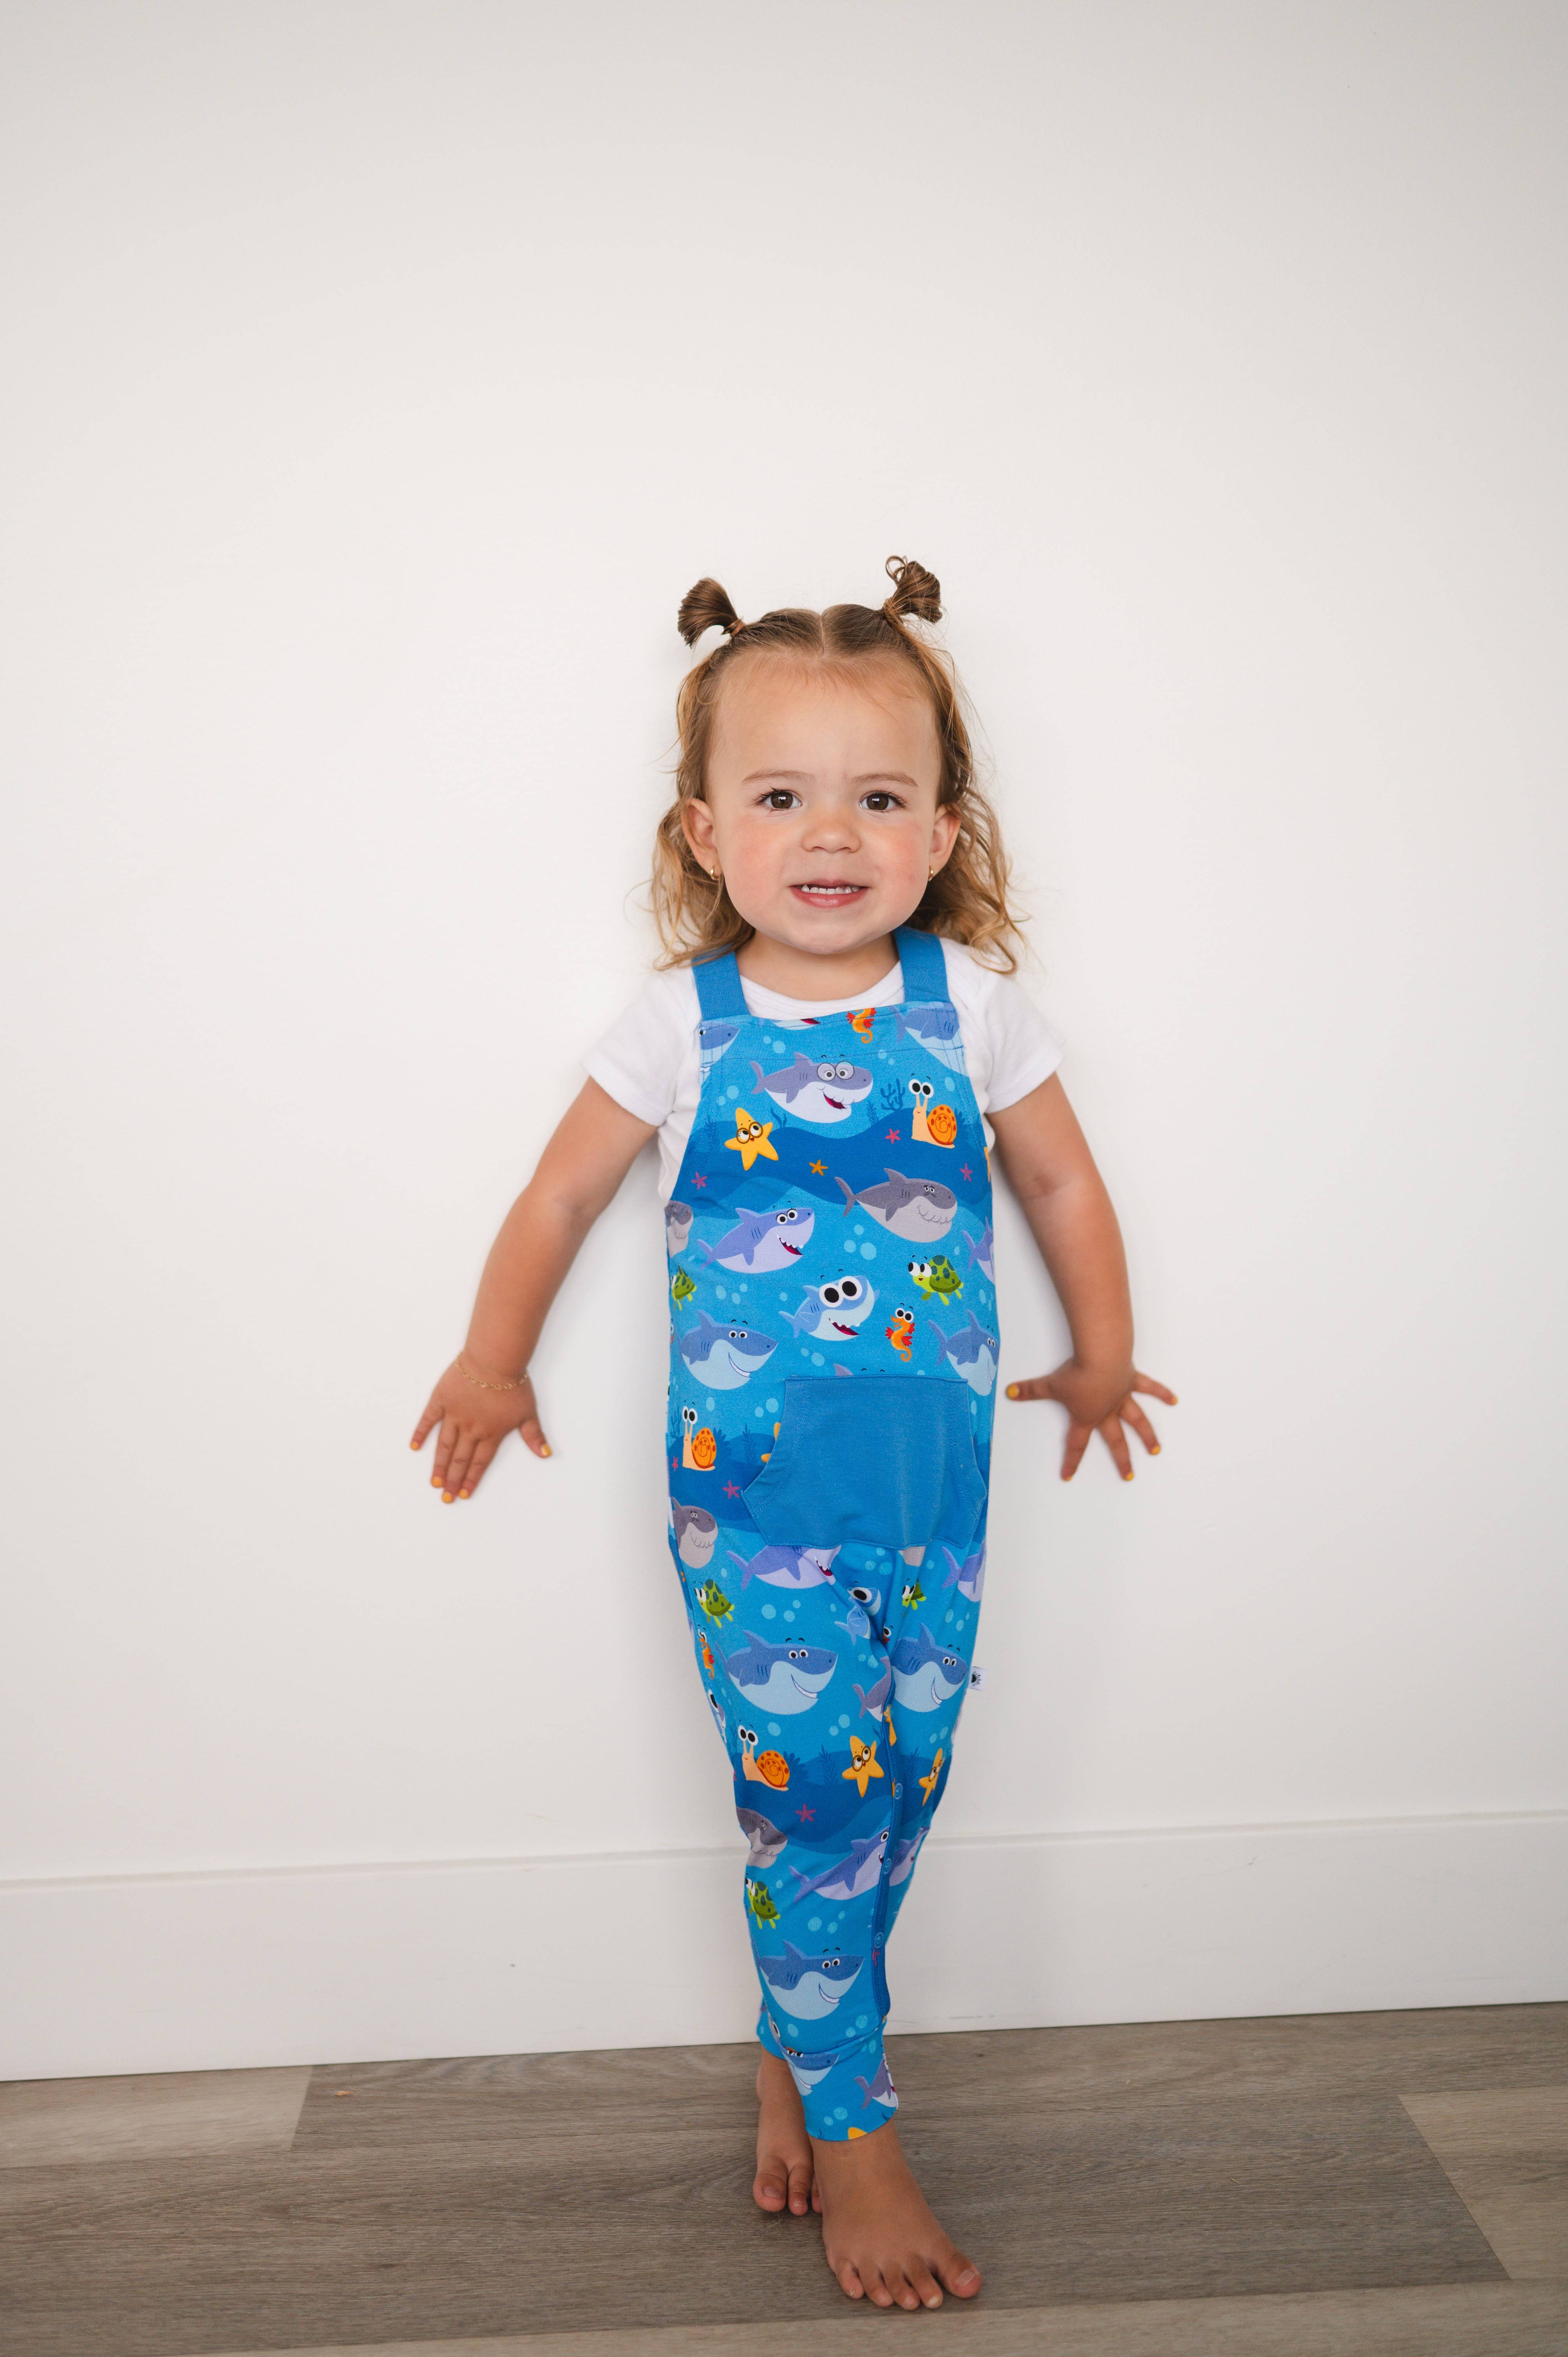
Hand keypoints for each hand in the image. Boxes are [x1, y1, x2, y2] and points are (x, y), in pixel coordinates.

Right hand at [409, 1358, 550, 1501]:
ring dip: (439, 1465)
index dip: (471, 1479)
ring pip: (445, 1445)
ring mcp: (454, 1414)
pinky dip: (421, 1433)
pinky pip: (428, 1419)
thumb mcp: (528, 1412)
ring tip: (434, 1482)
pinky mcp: (442, 1399)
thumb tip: (545, 1454)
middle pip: (460, 1459)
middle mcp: (471, 1428)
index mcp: (491, 1433)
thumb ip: (534, 1435)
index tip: (463, 1494)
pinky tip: (415, 1447)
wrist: (494, 1360)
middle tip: (445, 1497)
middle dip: (453, 1480)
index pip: (479, 1463)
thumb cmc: (513, 1384)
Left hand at [1005, 1358, 1176, 1481]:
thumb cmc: (1076, 1373)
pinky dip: (1162, 1393)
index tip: (1068, 1477)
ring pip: (1138, 1421)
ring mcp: (1122, 1397)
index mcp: (1086, 1416)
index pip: (1076, 1445)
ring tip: (1155, 1450)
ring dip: (1147, 1436)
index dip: (1070, 1461)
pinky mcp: (1132, 1380)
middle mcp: (1107, 1411)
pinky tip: (1174, 1400)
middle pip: (1115, 1441)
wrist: (1101, 1357)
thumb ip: (1030, 1390)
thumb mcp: (1049, 1384)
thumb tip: (1009, 1392)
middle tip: (1128, 1476)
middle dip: (1121, 1460)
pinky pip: (1149, 1389)